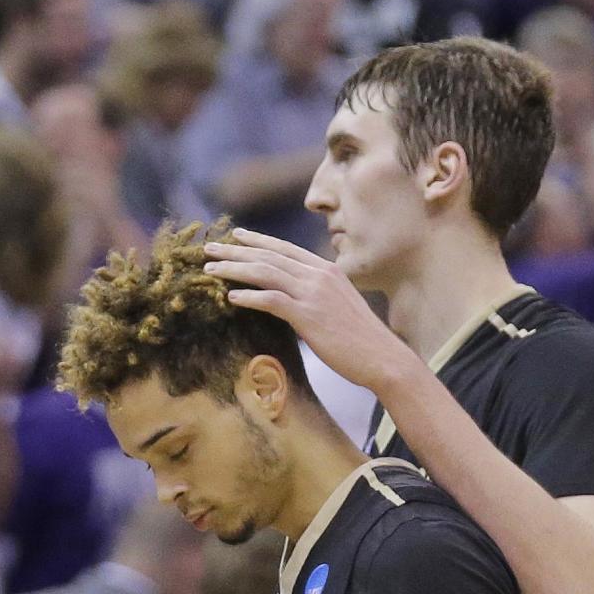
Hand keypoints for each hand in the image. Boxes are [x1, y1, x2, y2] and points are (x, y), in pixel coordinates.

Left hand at [203, 229, 410, 391]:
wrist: (383, 357)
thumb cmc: (363, 340)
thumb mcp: (342, 307)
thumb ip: (321, 296)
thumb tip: (301, 301)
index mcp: (328, 270)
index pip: (285, 248)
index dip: (258, 240)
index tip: (236, 236)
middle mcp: (319, 275)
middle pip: (270, 255)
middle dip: (236, 250)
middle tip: (210, 248)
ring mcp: (314, 294)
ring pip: (266, 272)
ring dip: (234, 269)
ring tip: (210, 270)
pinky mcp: (309, 315)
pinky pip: (272, 299)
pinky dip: (249, 296)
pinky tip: (231, 297)